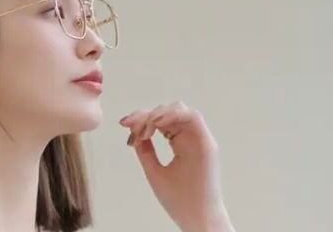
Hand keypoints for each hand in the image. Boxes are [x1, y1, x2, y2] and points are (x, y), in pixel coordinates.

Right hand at [120, 101, 234, 231]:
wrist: (203, 220)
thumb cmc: (183, 202)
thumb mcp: (157, 176)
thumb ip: (144, 151)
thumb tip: (135, 134)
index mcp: (200, 144)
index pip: (181, 114)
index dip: (159, 112)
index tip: (138, 124)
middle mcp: (201, 139)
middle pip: (175, 112)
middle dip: (150, 116)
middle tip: (130, 128)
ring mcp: (198, 142)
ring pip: (173, 118)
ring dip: (153, 121)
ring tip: (135, 134)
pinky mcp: (193, 147)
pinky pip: (175, 129)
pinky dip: (159, 129)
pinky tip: (145, 135)